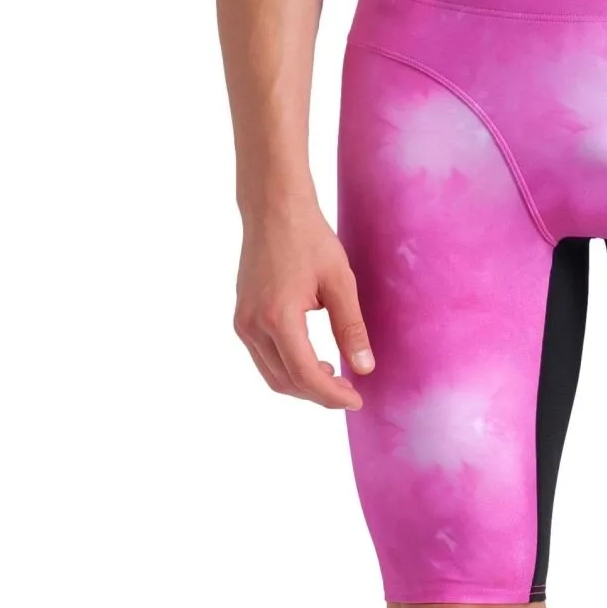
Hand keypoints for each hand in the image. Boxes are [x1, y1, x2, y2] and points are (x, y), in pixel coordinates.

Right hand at [234, 197, 375, 410]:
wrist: (274, 208)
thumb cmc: (309, 238)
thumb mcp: (339, 280)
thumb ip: (351, 327)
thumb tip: (365, 368)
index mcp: (278, 318)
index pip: (305, 375)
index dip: (332, 395)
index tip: (357, 399)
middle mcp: (252, 326)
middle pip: (285, 381)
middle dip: (318, 394)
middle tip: (350, 391)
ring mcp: (242, 322)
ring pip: (271, 374)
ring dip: (302, 383)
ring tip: (334, 377)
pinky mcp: (241, 317)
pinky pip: (263, 357)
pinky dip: (287, 367)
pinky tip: (312, 358)